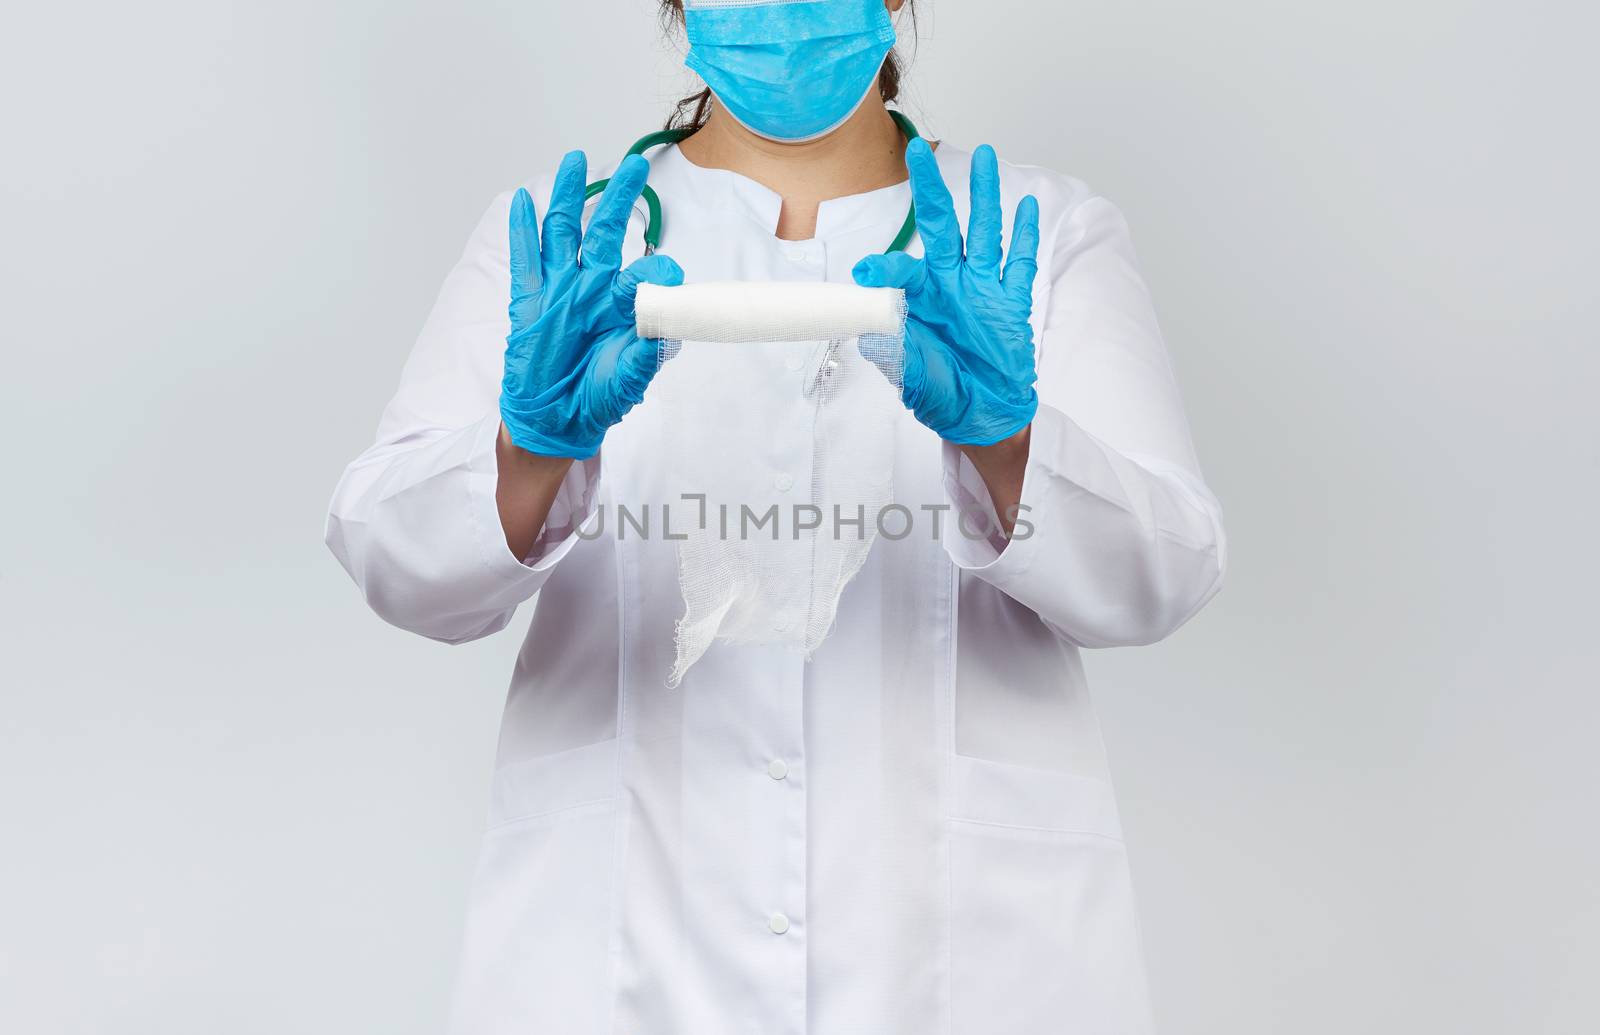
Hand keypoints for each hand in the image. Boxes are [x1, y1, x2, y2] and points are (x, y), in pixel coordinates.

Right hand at [500, 151, 683, 459]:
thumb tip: (667, 325)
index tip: (668, 273)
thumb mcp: (630, 378)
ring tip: (574, 160)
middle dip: (618, 198)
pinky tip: (522, 200)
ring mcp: (560, 290)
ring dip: (567, 196)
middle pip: (606, 232)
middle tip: (634, 165)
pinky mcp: (529, 300)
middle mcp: (594, 289)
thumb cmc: (600, 397)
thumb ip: (648, 351)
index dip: (656, 273)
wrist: (559, 418)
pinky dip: (522, 229)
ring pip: (563, 233)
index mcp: (624, 306)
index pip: (643, 276)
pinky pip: (525, 259)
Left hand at [852, 139, 1040, 446]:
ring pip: (984, 231)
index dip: (885, 268)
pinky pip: (1020, 262)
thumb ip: (892, 347)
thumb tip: (867, 330)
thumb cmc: (939, 393)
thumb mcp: (908, 372)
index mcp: (919, 298)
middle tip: (918, 150)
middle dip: (931, 189)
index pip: (902, 270)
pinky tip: (1025, 206)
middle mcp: (949, 284)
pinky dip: (1025, 235)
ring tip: (984, 156)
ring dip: (984, 195)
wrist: (981, 416)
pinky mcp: (1012, 302)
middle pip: (941, 226)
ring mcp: (983, 289)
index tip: (866, 271)